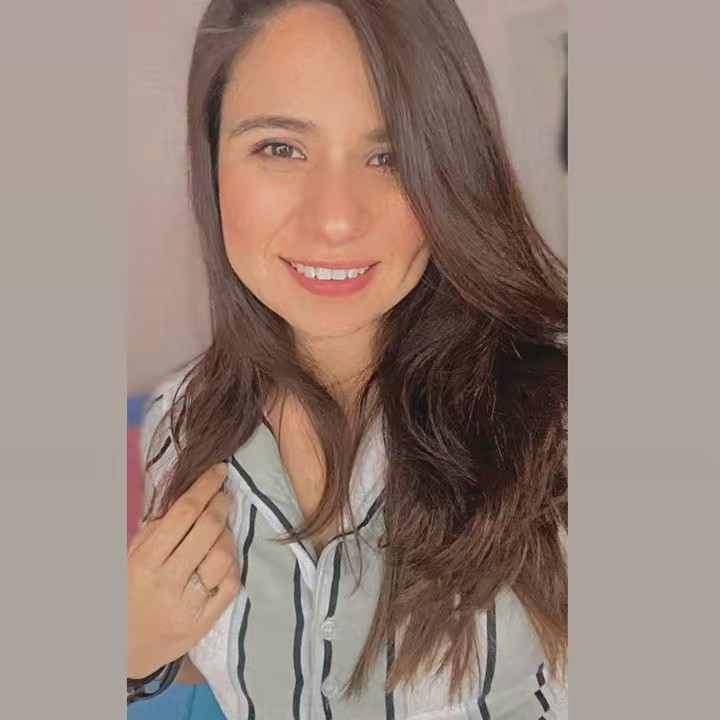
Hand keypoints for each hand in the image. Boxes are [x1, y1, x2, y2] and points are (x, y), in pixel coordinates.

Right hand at [127, 463, 239, 678]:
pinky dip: (233, 564)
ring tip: (222, 529)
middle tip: (223, 496)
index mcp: (145, 561)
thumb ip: (155, 529)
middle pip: (206, 531)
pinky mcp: (205, 621)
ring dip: (227, 535)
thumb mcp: (130, 558)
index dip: (205, 488)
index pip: (182, 514)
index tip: (218, 472)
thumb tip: (186, 496)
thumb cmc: (129, 594)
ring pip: (222, 556)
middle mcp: (166, 581)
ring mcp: (187, 603)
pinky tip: (225, 557)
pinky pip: (230, 584)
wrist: (125, 650)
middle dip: (220, 505)